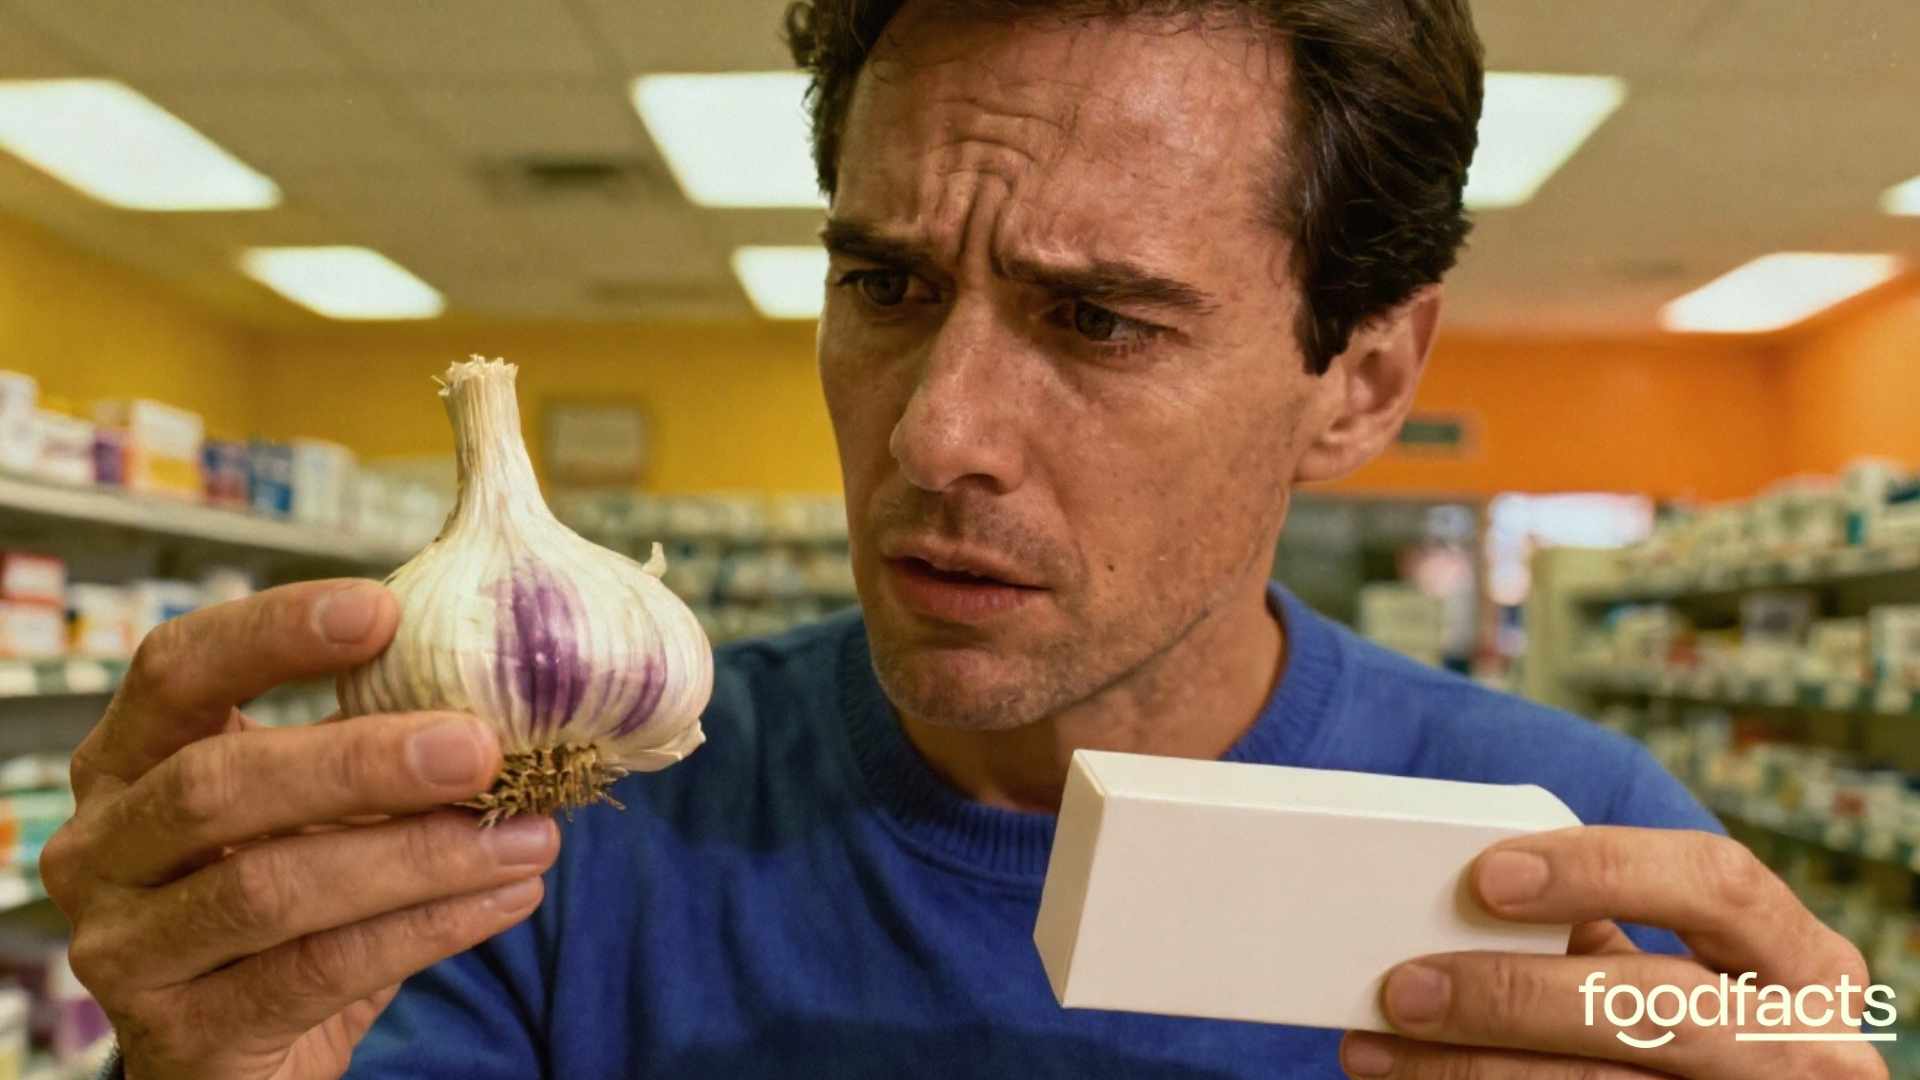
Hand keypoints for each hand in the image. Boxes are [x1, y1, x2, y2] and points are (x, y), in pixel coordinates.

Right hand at [39, 580, 560, 1079]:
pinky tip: (508, 898)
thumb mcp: (315, 813)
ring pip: (269, 887)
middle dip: (360, 760)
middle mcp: (100, 849)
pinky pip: (314, 971)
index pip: (176, 670)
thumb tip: (502, 675)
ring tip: (531, 838)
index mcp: (126, 762)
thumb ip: (373, 746)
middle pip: (217, 783)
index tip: (381, 608)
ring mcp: (123, 948)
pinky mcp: (179, 1034)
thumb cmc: (290, 907)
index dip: (271, 633)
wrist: (243, 1060)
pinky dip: (425, 930)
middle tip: (481, 747)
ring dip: (418, 858)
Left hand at [1340, 826, 1888, 1078]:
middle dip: (1514, 995)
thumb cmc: (1685, 1025)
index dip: (1602, 871)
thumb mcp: (1673, 973)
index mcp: (1803, 965)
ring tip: (1376, 1050)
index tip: (1488, 876)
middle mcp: (1803, 1050)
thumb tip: (1453, 906)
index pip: (1715, 884)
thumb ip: (1597, 933)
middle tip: (1404, 988)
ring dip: (1471, 1069)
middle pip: (1648, 1006)